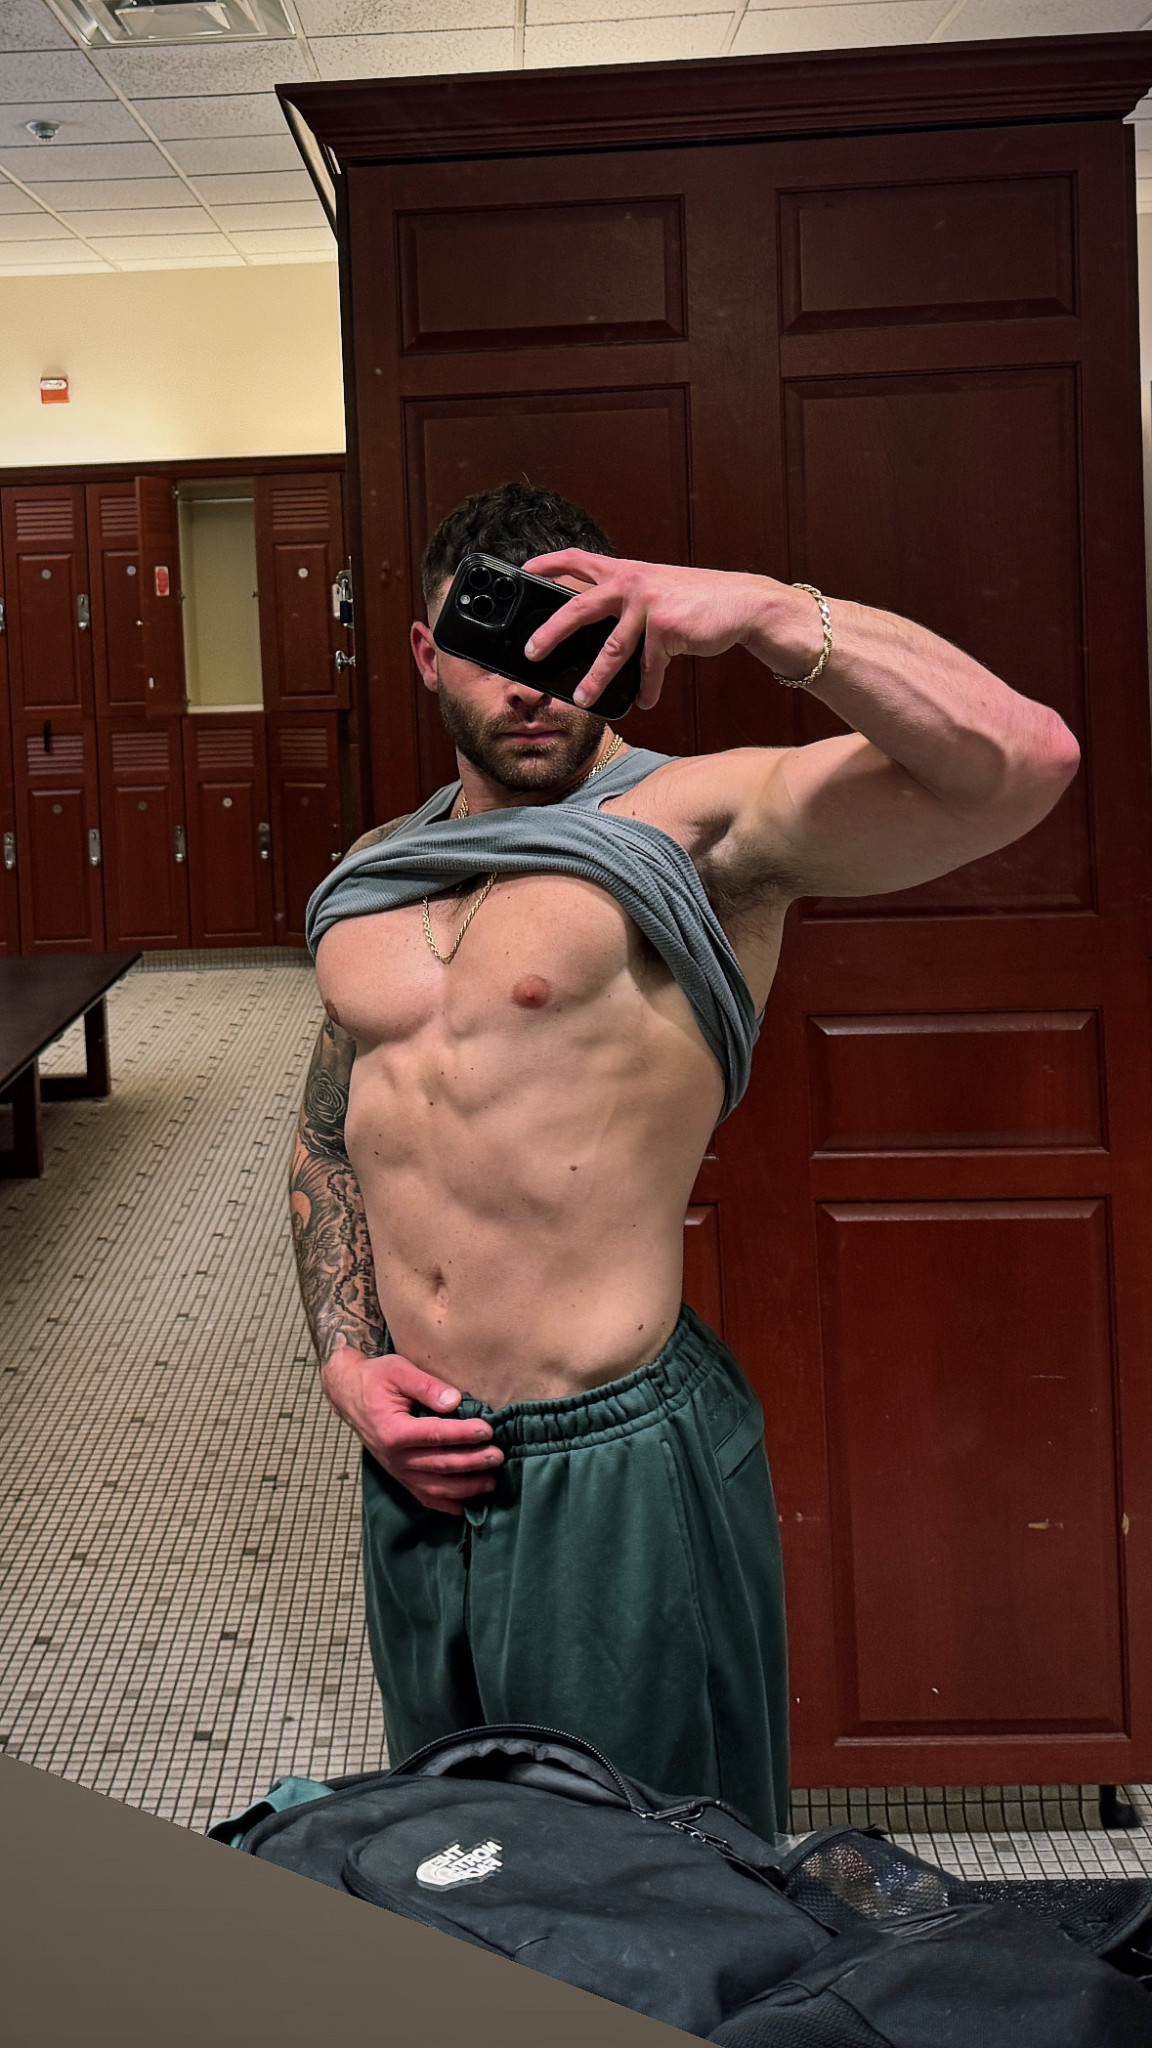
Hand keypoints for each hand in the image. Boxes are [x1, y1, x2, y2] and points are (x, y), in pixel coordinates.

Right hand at [320, 1345, 502, 1515]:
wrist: (350, 1395)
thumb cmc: (377, 1379)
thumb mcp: (399, 1371)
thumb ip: (426, 1386)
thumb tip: (454, 1401)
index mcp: (393, 1430)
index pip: (434, 1435)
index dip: (462, 1434)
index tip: (487, 1431)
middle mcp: (394, 1456)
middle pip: (439, 1465)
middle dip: (472, 1462)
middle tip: (498, 1456)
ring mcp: (397, 1470)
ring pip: (435, 1487)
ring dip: (465, 1487)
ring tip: (491, 1482)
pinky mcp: (400, 1476)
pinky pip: (424, 1497)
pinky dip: (447, 1505)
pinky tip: (469, 1505)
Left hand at [521, 551, 797, 711]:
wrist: (744, 603)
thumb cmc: (698, 600)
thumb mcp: (658, 588)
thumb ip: (627, 600)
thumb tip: (596, 628)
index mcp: (626, 571)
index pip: (578, 559)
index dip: (548, 563)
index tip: (524, 571)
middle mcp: (632, 582)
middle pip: (579, 607)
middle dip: (551, 632)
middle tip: (531, 653)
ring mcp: (649, 605)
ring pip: (612, 649)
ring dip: (595, 678)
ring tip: (581, 699)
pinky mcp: (667, 628)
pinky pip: (648, 667)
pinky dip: (646, 687)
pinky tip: (644, 700)